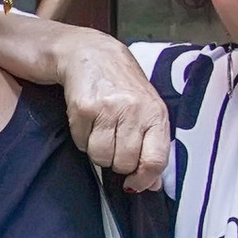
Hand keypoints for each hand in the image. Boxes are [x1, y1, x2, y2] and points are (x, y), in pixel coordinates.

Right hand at [58, 39, 169, 193]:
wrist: (91, 53)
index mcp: (156, 114)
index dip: (144, 179)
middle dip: (117, 162)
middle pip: (124, 162)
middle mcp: (134, 111)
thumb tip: (152, 184)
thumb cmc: (122, 86)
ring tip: (101, 132)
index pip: (155, 160)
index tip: (134, 184)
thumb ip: (153, 146)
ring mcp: (108, 109)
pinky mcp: (83, 108)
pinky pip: (81, 143)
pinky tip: (88, 121)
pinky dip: (82, 138)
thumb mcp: (147, 111)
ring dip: (98, 152)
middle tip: (114, 144)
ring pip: (101, 157)